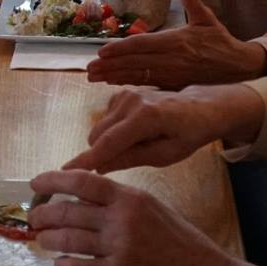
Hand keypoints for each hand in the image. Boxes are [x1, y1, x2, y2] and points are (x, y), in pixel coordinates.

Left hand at [28, 168, 259, 265]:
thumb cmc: (178, 241)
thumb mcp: (152, 208)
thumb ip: (120, 202)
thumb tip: (83, 198)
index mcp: (130, 198)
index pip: (82, 182)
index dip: (53, 180)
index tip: (35, 184)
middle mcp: (121, 219)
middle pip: (68, 212)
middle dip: (43, 215)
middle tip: (34, 219)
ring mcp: (118, 248)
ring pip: (67, 240)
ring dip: (48, 240)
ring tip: (42, 240)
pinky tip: (61, 265)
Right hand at [67, 84, 264, 173]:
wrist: (201, 106)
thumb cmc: (189, 133)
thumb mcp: (166, 155)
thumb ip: (132, 159)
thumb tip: (101, 168)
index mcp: (145, 117)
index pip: (107, 144)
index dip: (85, 160)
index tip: (64, 172)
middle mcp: (130, 101)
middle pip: (96, 136)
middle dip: (101, 154)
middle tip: (122, 164)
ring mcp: (125, 94)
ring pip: (98, 128)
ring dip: (108, 142)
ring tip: (136, 145)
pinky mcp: (122, 93)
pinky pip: (105, 118)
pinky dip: (112, 130)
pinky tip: (133, 133)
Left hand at [87, 0, 266, 87]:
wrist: (240, 70)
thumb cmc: (221, 43)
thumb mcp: (209, 20)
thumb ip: (194, 2)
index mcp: (178, 41)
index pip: (143, 44)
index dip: (121, 48)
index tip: (102, 51)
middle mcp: (172, 59)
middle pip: (135, 62)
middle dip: (110, 66)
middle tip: (89, 68)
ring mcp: (172, 75)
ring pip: (137, 76)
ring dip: (114, 77)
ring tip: (93, 77)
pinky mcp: (173, 87)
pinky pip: (147, 85)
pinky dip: (128, 84)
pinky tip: (112, 83)